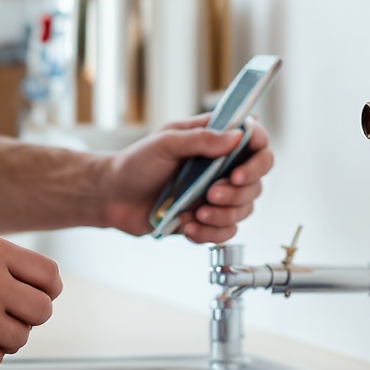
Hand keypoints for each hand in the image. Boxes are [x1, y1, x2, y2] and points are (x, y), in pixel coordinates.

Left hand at [98, 116, 273, 242]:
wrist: (112, 197)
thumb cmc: (135, 164)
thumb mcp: (165, 143)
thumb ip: (200, 138)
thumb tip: (236, 136)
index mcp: (213, 140)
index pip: (255, 142)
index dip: (257, 157)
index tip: (237, 172)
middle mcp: (221, 167)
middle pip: (256, 181)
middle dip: (237, 192)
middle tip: (211, 193)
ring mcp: (215, 194)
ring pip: (245, 208)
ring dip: (223, 214)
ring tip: (196, 213)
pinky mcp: (207, 218)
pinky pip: (227, 231)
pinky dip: (210, 233)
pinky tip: (187, 227)